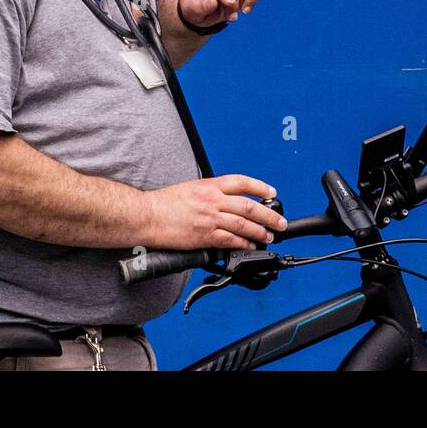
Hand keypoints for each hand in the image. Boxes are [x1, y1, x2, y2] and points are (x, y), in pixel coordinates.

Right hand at [140, 174, 286, 250]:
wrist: (146, 215)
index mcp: (209, 185)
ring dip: (260, 231)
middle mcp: (212, 200)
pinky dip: (243, 242)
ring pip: (243, 224)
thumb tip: (225, 200)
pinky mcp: (204, 236)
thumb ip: (210, 193)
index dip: (260, 187)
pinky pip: (230, 240)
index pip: (241, 182)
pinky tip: (250, 245)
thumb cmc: (163, 203)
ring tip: (269, 236)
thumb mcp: (190, 188)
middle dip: (268, 214)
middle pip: (248, 205)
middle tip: (280, 222)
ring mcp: (210, 218)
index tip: (271, 192)